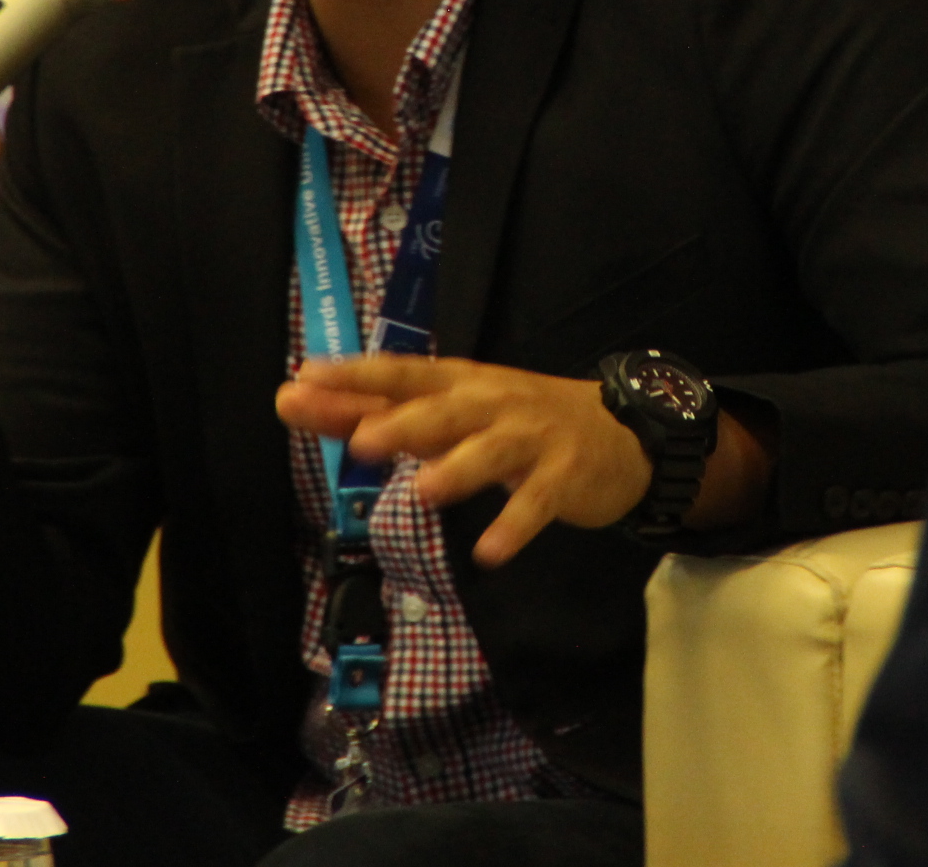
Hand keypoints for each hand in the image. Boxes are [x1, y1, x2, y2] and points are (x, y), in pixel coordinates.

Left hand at [276, 356, 652, 566]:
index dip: (355, 376)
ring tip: (423, 494)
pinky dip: (513, 526)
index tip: (305, 379)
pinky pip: (536, 502)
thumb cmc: (520, 421)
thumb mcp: (456, 411)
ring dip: (458, 470)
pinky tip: (489, 554)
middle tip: (360, 440)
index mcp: (460, 384)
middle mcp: (491, 403)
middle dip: (402, 424)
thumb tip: (303, 396)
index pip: (401, 375)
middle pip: (442, 412)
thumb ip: (382, 411)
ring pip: (490, 452)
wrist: (624, 431)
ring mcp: (531, 437)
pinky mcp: (563, 475)